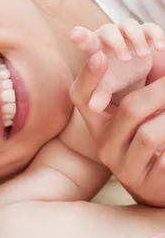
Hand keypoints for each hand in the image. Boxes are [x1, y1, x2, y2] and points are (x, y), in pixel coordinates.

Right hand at [69, 57, 164, 206]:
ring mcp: (125, 167)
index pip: (81, 97)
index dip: (90, 76)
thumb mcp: (146, 112)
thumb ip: (150, 83)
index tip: (101, 55)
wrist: (158, 186)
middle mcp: (106, 146)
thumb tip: (157, 51)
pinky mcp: (148, 183)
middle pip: (130, 109)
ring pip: (149, 134)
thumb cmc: (154, 141)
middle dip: (162, 89)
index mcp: (100, 125)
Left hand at [70, 19, 164, 111]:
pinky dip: (155, 35)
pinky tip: (160, 49)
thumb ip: (98, 96)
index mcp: (92, 51)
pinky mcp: (144, 36)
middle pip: (108, 30)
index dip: (81, 37)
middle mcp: (107, 38)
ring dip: (136, 38)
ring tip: (144, 55)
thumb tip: (94, 107)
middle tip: (125, 60)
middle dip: (116, 43)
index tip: (75, 35)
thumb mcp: (103, 93)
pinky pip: (149, 29)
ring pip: (129, 25)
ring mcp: (126, 35)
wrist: (126, 86)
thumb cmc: (108, 88)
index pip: (84, 41)